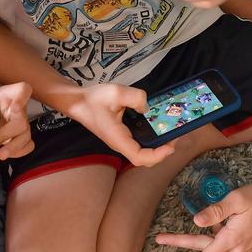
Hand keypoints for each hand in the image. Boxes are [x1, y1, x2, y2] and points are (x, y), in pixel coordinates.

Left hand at [0, 82, 34, 159]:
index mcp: (5, 96)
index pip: (22, 90)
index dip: (22, 98)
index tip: (15, 106)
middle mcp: (17, 108)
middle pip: (23, 122)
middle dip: (8, 137)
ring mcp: (19, 122)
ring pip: (26, 136)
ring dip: (14, 148)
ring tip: (0, 154)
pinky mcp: (19, 135)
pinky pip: (27, 145)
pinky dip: (18, 151)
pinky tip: (7, 152)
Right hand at [61, 84, 175, 166]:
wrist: (76, 102)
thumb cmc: (93, 99)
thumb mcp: (116, 92)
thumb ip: (137, 97)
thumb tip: (148, 107)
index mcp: (118, 139)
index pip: (140, 158)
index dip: (158, 155)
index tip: (171, 145)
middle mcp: (120, 144)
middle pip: (144, 159)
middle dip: (162, 151)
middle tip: (175, 135)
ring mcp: (120, 141)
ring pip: (142, 152)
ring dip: (158, 146)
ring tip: (170, 131)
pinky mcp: (121, 135)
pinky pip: (139, 143)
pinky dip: (151, 139)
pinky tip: (158, 126)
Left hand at [155, 183, 251, 251]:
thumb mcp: (236, 200)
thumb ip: (215, 211)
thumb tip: (196, 220)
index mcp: (230, 239)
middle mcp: (234, 249)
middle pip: (204, 249)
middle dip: (182, 242)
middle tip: (159, 238)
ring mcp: (241, 250)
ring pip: (217, 243)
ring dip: (210, 232)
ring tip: (226, 213)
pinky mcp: (246, 247)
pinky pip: (227, 241)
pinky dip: (221, 232)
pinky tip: (231, 218)